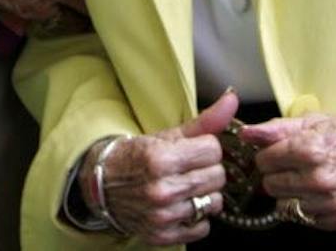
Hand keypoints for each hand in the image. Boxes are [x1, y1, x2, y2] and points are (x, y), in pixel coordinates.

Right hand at [81, 92, 236, 244]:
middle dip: (208, 169)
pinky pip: (203, 228)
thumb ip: (205, 120)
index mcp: (161, 159)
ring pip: (214, 203)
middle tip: (191, 168)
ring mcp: (163, 216)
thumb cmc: (138, 157)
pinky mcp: (163, 235)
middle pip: (217, 176)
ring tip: (187, 187)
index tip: (194, 150)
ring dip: (205, 194)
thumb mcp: (167, 135)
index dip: (206, 148)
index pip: (213, 150)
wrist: (104, 184)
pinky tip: (183, 206)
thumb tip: (232, 99)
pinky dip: (198, 218)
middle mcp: (162, 189)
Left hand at [240, 111, 335, 230]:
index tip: (275, 153)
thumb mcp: (313, 122)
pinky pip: (306, 219)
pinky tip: (320, 192)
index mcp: (308, 150)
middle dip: (276, 175)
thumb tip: (246, 132)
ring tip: (307, 178)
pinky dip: (309, 208)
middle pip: (270, 186)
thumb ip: (275, 128)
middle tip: (291, 166)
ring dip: (291, 193)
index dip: (267, 155)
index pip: (263, 161)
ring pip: (285, 206)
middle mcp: (318, 179)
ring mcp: (330, 202)